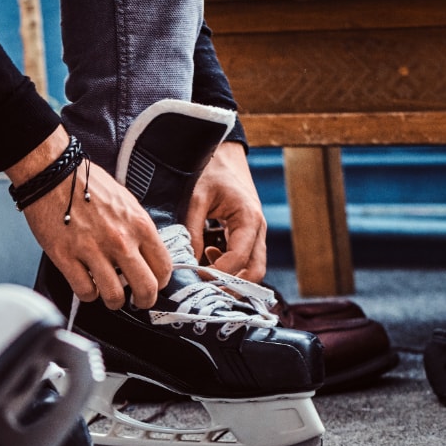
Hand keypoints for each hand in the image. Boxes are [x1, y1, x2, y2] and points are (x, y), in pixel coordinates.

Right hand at [7, 127, 171, 308]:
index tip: (154, 284)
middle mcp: (120, 240)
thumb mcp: (125, 202)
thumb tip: (143, 254)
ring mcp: (92, 251)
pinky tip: (87, 284)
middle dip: (144, 301)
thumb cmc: (86, 184)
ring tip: (109, 295)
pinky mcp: (66, 258)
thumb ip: (137, 229)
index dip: (160, 282)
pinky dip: (88, 294)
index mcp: (139, 224)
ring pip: (114, 296)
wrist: (54, 175)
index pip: (164, 266)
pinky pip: (85, 291)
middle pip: (146, 288)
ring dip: (114, 301)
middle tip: (137, 302)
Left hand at [185, 140, 266, 281]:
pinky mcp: (247, 234)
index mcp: (249, 218)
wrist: (221, 152)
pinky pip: (244, 259)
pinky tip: (207, 258)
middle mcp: (258, 229)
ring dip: (231, 278)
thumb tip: (188, 262)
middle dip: (232, 286)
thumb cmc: (208, 170)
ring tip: (203, 276)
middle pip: (255, 271)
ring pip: (252, 268)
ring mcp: (255, 233)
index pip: (239, 259)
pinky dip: (229, 267)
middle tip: (204, 292)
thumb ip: (192, 232)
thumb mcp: (196, 198)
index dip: (218, 274)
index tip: (196, 280)